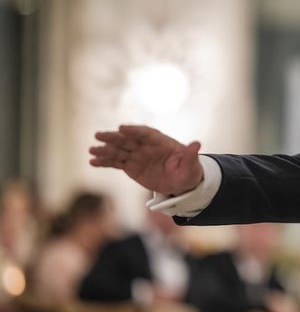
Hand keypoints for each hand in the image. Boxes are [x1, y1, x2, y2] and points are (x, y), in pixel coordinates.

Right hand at [89, 125, 203, 194]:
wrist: (181, 183)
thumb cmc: (188, 172)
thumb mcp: (191, 166)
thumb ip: (191, 156)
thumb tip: (197, 144)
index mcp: (161, 142)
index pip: (146, 133)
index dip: (134, 130)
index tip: (122, 128)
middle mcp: (146, 146)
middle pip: (128, 139)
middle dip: (114, 137)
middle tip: (99, 135)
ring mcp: (137, 155)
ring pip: (119, 150)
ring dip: (105, 150)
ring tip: (91, 151)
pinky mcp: (131, 166)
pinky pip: (116, 163)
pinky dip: (105, 162)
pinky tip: (93, 162)